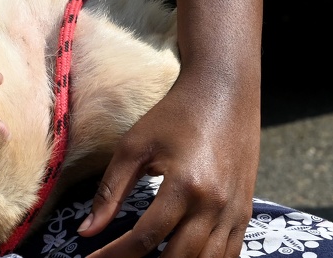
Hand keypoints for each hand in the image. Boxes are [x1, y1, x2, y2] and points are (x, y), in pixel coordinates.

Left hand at [78, 73, 259, 257]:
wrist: (224, 92)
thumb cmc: (174, 115)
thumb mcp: (135, 146)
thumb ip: (110, 190)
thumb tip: (86, 231)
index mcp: (185, 185)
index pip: (146, 237)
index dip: (116, 255)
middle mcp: (215, 204)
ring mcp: (235, 212)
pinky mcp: (246, 212)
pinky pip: (229, 255)